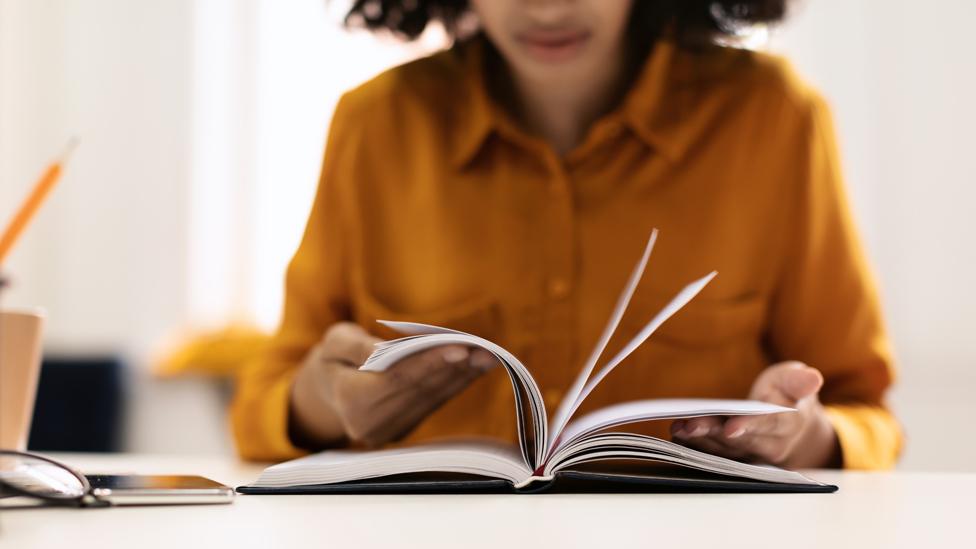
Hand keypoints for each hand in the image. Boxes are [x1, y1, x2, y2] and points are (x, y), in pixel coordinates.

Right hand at [289, 322, 495, 447]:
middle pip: (420, 390)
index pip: (397, 379)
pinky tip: (475, 368)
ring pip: (432, 398)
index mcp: (351, 400)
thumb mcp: (333, 343)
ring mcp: (390, 431)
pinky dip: (455, 384)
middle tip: (485, 349)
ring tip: (488, 357)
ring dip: (463, 378)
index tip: (460, 348)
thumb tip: (383, 350)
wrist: (329, 391)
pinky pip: (433, 403)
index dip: (430, 363)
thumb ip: (355, 345)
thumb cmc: (333, 359)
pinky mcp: (404, 429)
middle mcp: (371, 424)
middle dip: (454, 368)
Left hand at [670, 361, 840, 468]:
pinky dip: (695, 446)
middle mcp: (770, 446)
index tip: (731, 427)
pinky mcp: (733, 458)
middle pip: (740, 442)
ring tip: (680, 428)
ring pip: (724, 451)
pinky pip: (713, 455)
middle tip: (691, 425)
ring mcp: (750, 456)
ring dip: (700, 441)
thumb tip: (812, 377)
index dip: (751, 426)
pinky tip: (678, 436)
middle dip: (714, 434)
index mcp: (789, 425)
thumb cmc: (788, 395)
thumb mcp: (795, 381)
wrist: (791, 425)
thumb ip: (798, 381)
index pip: (770, 426)